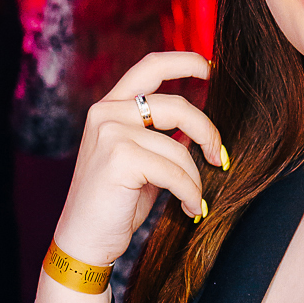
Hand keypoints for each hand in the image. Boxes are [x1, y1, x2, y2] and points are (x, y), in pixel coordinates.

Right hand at [36, 50, 224, 302]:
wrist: (84, 241)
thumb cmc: (115, 205)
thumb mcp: (141, 162)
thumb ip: (161, 137)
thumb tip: (199, 129)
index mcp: (110, 107)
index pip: (151, 66)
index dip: (185, 61)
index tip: (212, 68)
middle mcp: (106, 112)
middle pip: (177, 105)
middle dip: (208, 131)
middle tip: (220, 157)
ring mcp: (110, 132)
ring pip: (179, 146)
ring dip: (195, 178)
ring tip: (195, 200)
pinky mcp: (119, 157)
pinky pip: (174, 171)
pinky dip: (190, 193)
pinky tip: (190, 208)